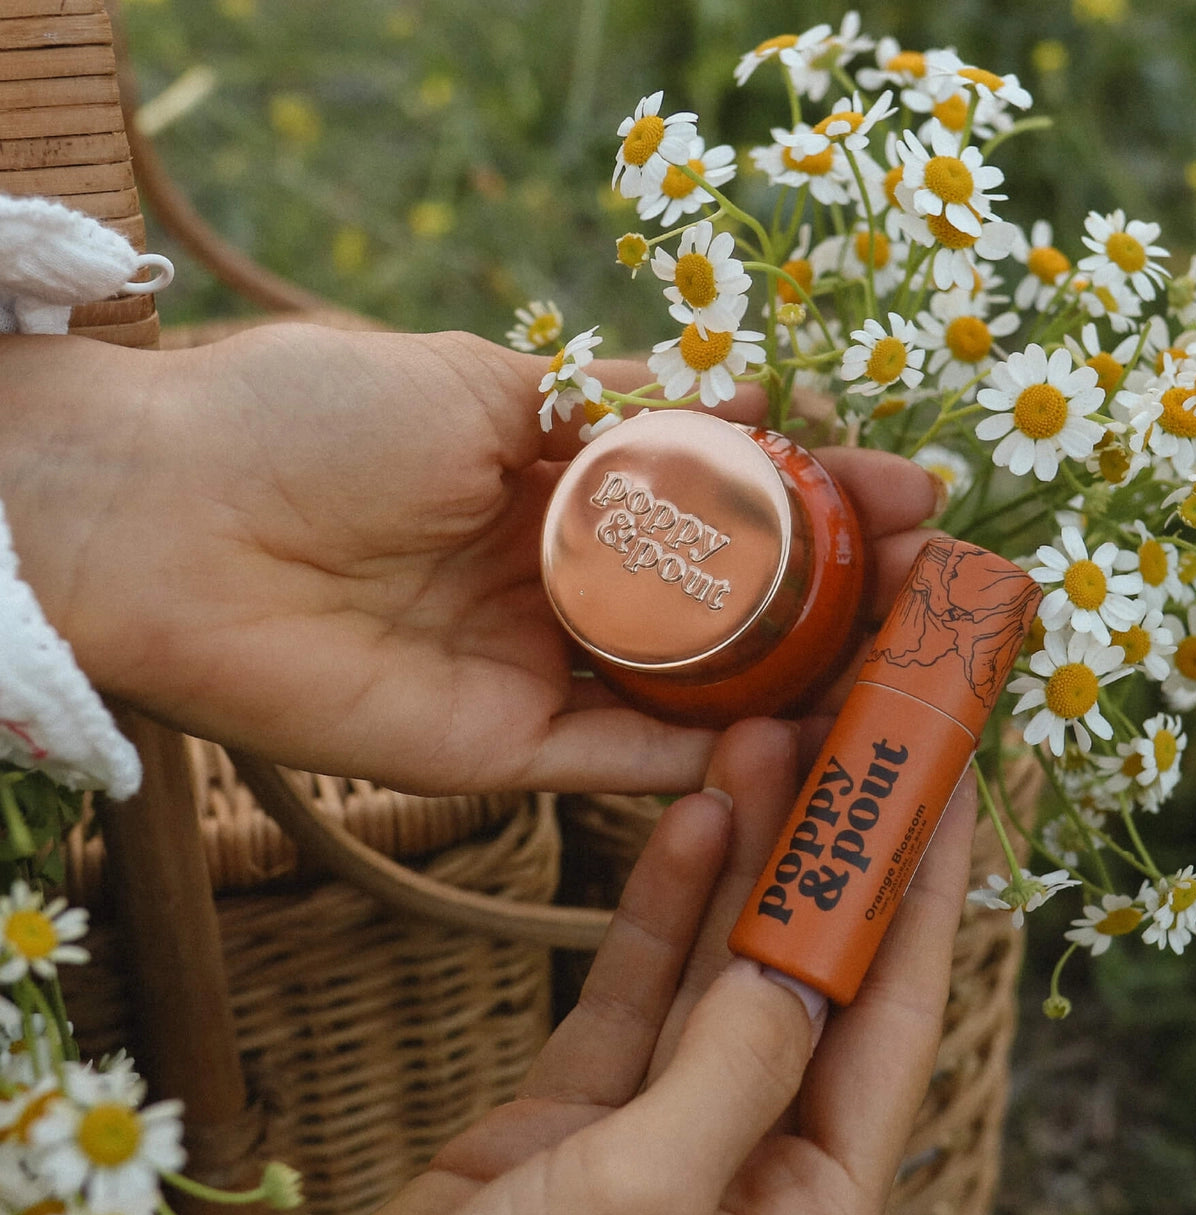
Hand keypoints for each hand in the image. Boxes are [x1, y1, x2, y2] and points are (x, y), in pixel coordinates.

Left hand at [0, 325, 938, 793]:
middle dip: (832, 589)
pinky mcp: (509, 753)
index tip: (905, 487)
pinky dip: (719, 756)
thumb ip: (615, 403)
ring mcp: (540, 672)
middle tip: (930, 579)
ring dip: (799, 675)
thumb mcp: (487, 380)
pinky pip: (634, 762)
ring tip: (899, 654)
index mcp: (554, 481)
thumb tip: (744, 392)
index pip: (719, 499)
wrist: (174, 522)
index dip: (814, 494)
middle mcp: (559, 582)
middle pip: (723, 603)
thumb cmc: (318, 418)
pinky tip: (809, 732)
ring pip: (695, 688)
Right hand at [260, 718, 977, 1214]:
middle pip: (809, 988)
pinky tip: (686, 822)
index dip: (917, 905)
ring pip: (719, 975)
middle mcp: (752, 1181)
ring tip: (756, 745)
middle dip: (820, 861)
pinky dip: (658, 910)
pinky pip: (636, 994)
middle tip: (834, 740)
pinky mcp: (578, 1119)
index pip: (893, 1033)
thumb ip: (734, 1072)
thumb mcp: (635, 1206)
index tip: (937, 796)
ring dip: (740, 863)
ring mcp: (662, 1142)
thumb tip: (803, 964)